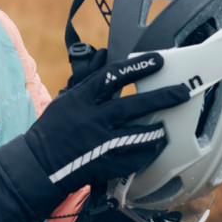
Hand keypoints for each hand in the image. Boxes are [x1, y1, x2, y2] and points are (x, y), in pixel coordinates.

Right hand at [23, 52, 189, 195]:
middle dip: (161, 97)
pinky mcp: (103, 166)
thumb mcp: (65, 99)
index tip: (158, 60)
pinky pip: (133, 160)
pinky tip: (153, 149)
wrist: (38, 165)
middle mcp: (91, 119)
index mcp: (81, 99)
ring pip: (137, 135)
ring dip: (156, 131)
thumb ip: (87, 79)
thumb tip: (104, 55)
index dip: (138, 66)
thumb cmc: (52, 129)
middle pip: (132, 105)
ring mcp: (98, 144)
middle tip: (182, 92)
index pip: (113, 76)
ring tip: (166, 128)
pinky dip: (146, 154)